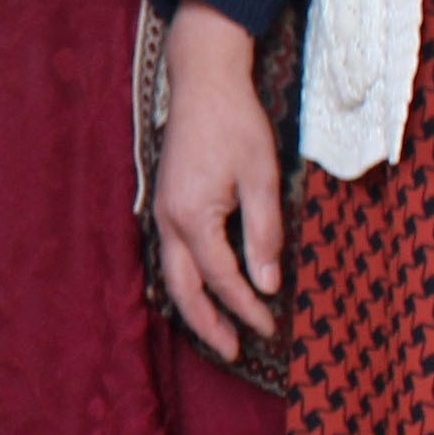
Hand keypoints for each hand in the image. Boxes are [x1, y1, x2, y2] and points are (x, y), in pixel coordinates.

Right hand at [144, 2, 281, 355]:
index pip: (223, 277)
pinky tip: (204, 288)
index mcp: (193, 216)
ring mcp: (162, 211)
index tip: (271, 327)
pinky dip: (187, 280)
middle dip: (207, 324)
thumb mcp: (261, 175)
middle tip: (233, 352)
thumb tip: (268, 284)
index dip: (247, 306)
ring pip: (173, 274)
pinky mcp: (166, 202)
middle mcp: (169, 220)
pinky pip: (172, 254)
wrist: (202, 81)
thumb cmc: (235, 122)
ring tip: (218, 330)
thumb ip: (264, 232)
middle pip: (183, 288)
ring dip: (194, 306)